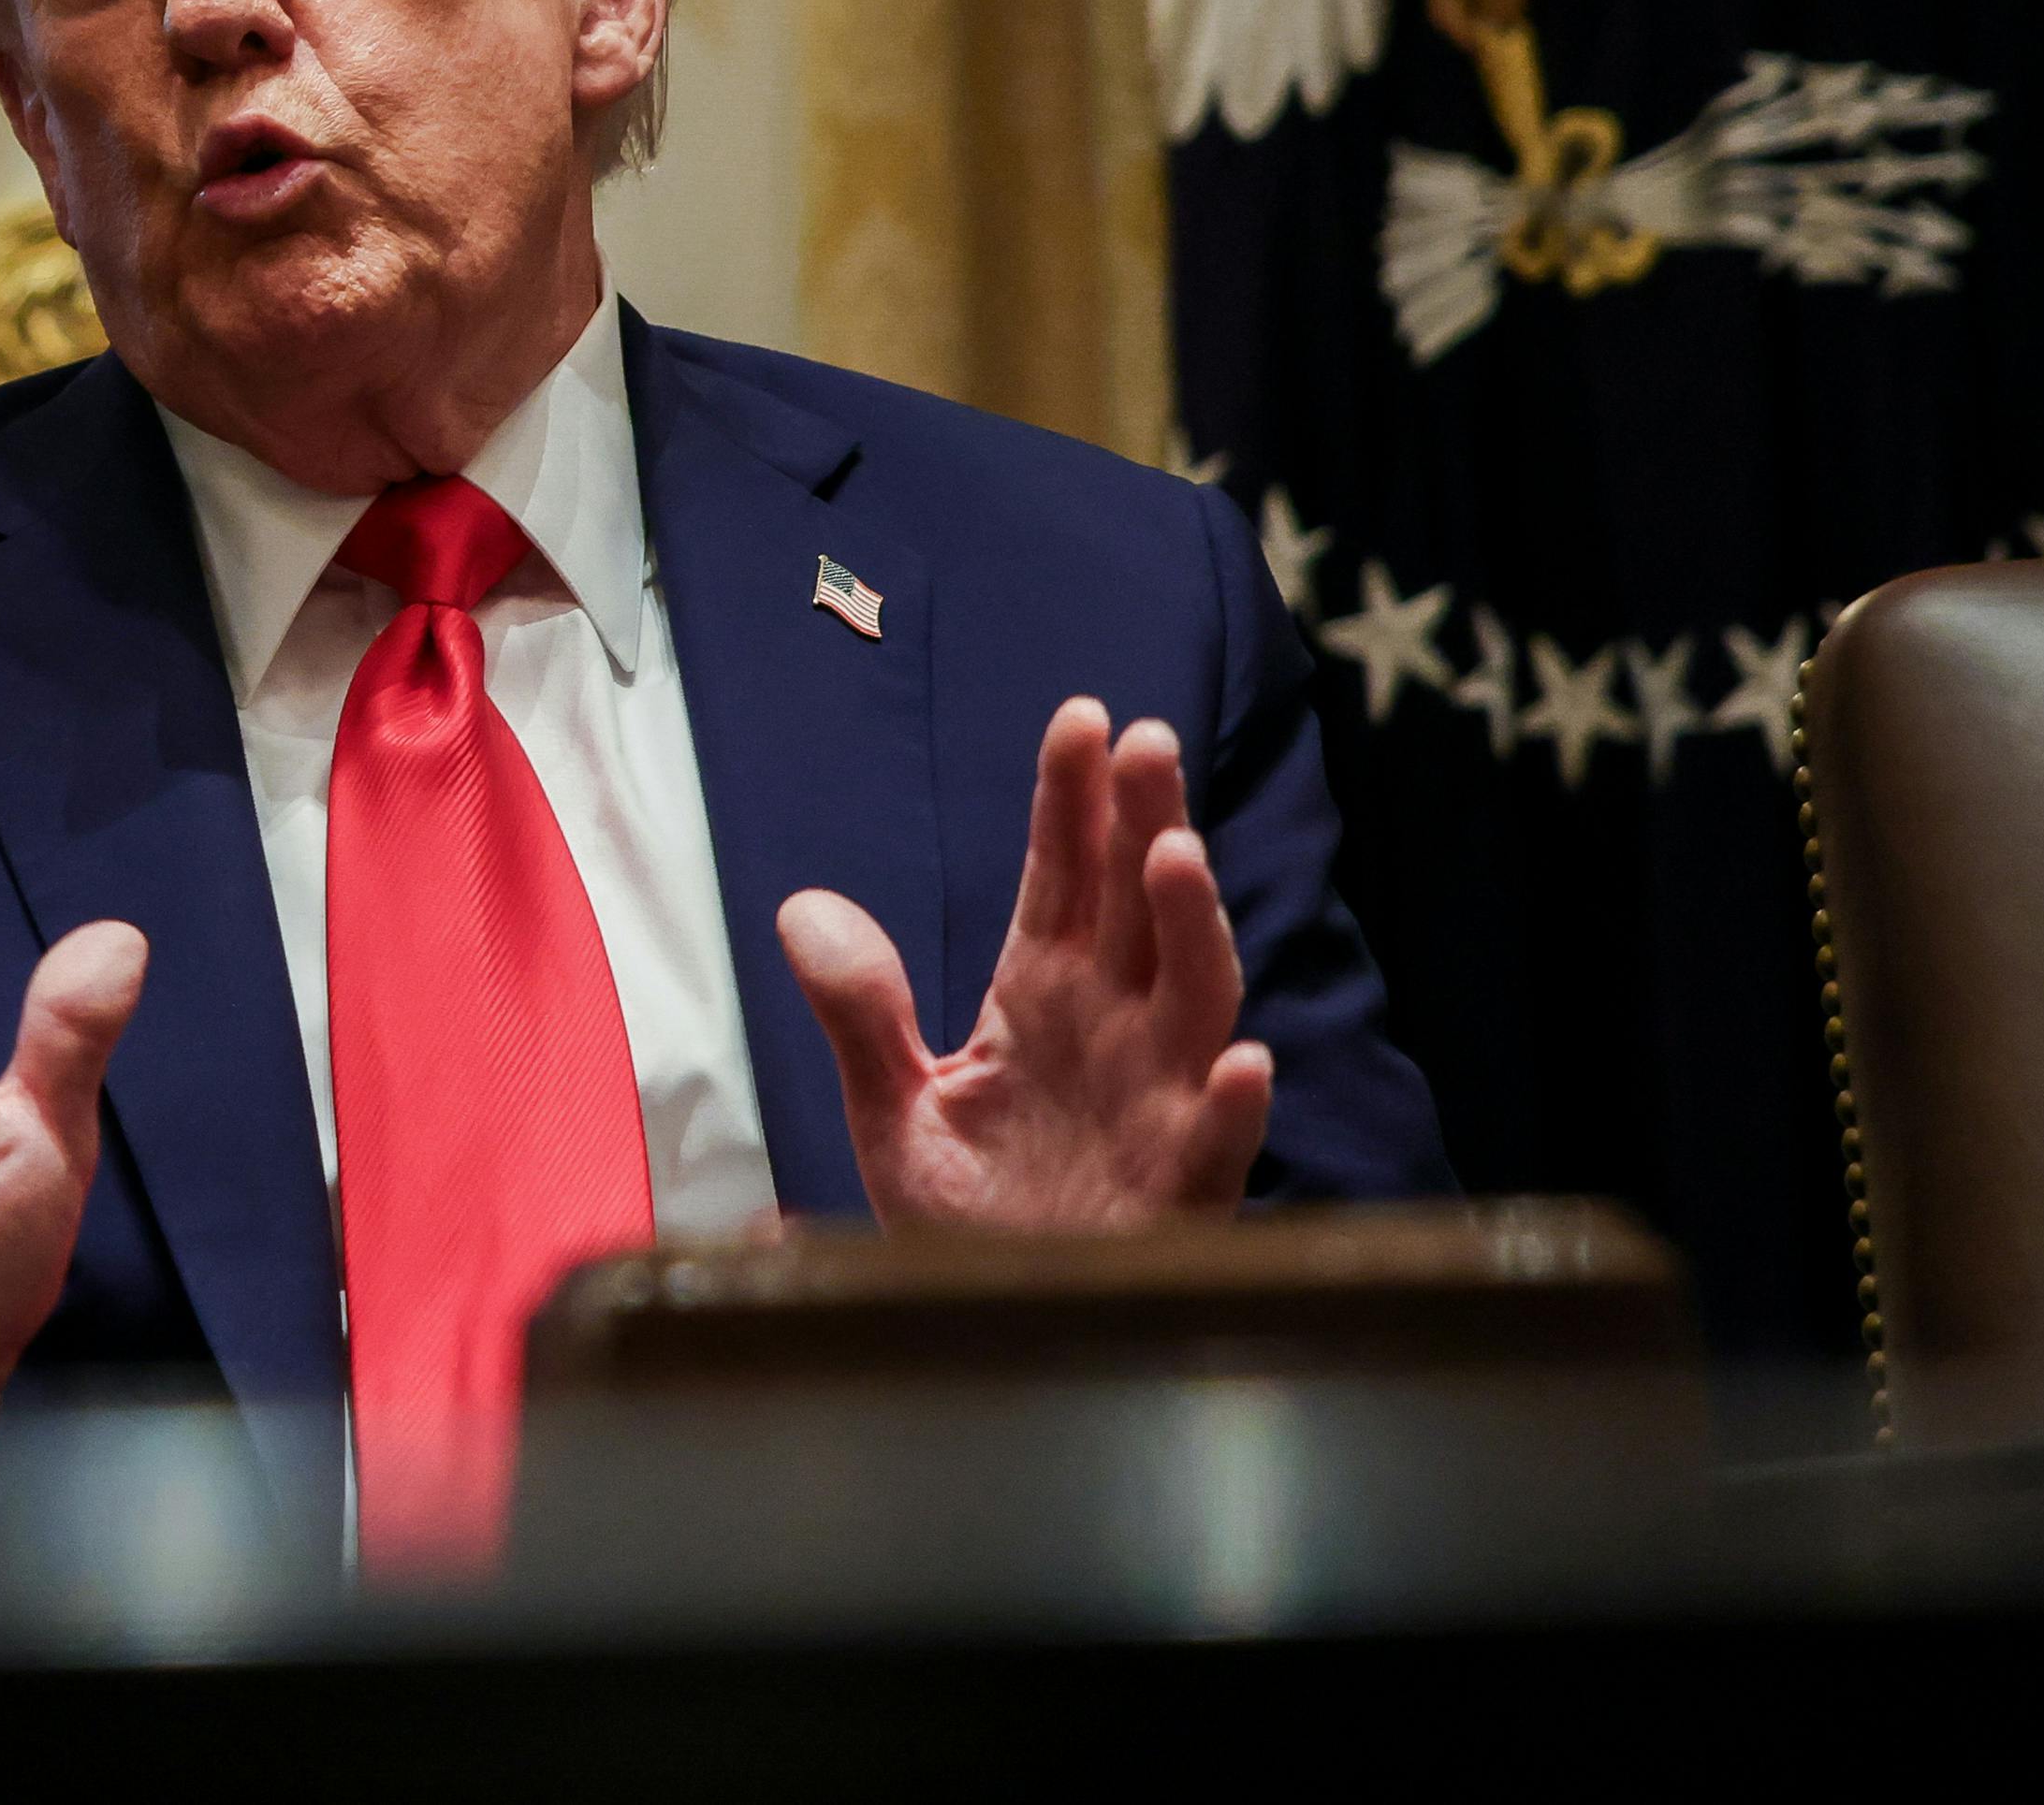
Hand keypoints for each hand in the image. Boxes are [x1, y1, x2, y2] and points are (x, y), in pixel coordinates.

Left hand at [779, 696, 1270, 1228]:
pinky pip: (1215, 1147)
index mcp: (1044, 998)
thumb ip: (859, 1009)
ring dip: (1191, 929)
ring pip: (1192, 1001)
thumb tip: (802, 907)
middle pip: (1136, 910)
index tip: (1081, 718)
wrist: (992, 1325)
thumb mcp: (891, 1109)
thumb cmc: (965, 1216)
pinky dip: (1230, 1106)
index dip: (1073, 801)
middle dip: (1144, 823)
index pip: (1064, 879)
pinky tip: (1241, 1063)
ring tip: (1176, 856)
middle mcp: (1113, 1032)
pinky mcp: (1176, 1193)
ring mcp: (1154, 1106)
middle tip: (1144, 741)